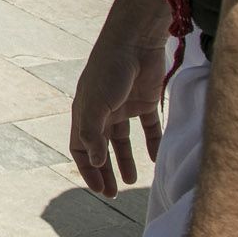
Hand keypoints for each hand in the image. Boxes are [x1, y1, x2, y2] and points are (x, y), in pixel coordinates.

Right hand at [69, 38, 166, 198]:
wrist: (136, 42)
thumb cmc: (110, 70)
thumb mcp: (96, 104)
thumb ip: (94, 134)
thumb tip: (95, 162)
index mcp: (85, 111)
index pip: (81, 147)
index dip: (87, 169)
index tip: (98, 189)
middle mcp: (102, 110)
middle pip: (101, 147)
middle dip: (105, 170)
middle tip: (113, 194)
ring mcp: (124, 105)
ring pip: (123, 140)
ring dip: (126, 160)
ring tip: (130, 180)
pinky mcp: (146, 100)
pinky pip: (149, 127)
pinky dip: (152, 143)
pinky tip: (157, 159)